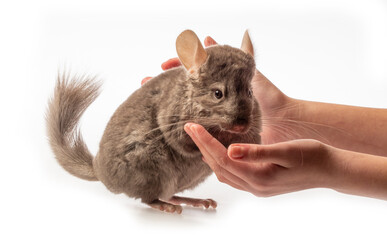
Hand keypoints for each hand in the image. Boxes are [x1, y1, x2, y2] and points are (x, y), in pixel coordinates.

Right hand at [141, 36, 299, 143]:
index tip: (162, 66)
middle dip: (163, 84)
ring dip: (166, 105)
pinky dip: (183, 128)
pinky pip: (197, 129)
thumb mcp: (253, 76)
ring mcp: (214, 116)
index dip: (177, 67)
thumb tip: (212, 38)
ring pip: (185, 109)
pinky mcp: (218, 132)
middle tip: (144, 82)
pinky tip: (169, 127)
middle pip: (183, 89)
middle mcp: (215, 100)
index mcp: (221, 85)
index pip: (193, 71)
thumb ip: (240, 56)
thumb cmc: (272, 100)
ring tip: (149, 104)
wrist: (285, 125)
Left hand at [183, 123, 333, 195]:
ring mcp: (258, 188)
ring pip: (224, 173)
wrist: (331, 170)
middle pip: (219, 166)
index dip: (205, 142)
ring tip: (199, 139)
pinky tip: (220, 154)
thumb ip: (257, 153)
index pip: (222, 158)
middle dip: (202, 146)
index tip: (192, 126)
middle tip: (190, 128)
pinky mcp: (262, 184)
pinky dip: (221, 164)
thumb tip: (230, 150)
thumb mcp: (286, 151)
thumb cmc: (312, 156)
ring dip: (209, 156)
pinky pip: (233, 176)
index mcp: (259, 177)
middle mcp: (255, 186)